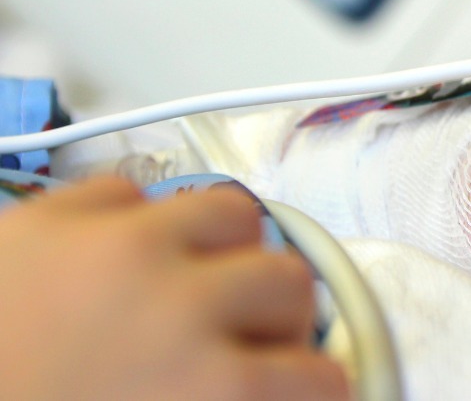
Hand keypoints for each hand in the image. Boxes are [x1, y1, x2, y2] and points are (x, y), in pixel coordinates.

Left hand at [0, 176, 346, 399]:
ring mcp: (114, 251)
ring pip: (229, 210)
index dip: (319, 390)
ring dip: (225, 248)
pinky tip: (116, 260)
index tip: (305, 392)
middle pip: (288, 283)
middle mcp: (179, 307)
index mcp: (210, 391)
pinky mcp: (48, 219)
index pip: (321, 378)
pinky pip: (128, 191)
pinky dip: (135, 222)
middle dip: (279, 318)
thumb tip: (265, 398)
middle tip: (251, 343)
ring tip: (196, 276)